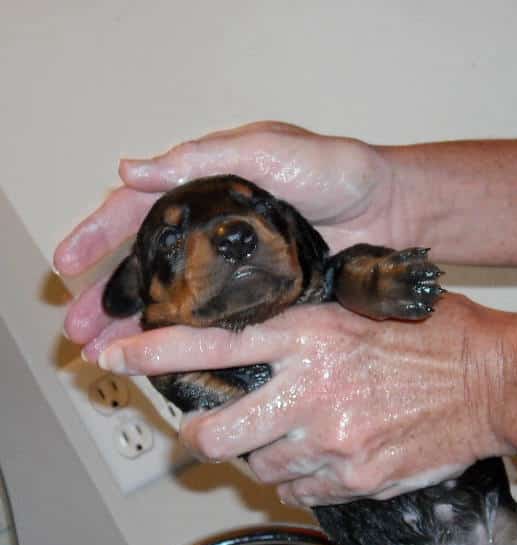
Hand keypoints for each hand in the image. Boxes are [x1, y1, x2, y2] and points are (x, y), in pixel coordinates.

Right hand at [54, 122, 408, 357]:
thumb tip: (131, 169)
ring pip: (177, 302)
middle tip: (78, 332)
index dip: (97, 235)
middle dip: (108, 298)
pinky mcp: (265, 301)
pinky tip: (168, 363)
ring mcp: (239, 272)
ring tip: (106, 357)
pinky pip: (220, 324)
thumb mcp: (269, 149)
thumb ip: (205, 157)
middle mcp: (216, 235)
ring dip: (140, 329)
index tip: (65, 263)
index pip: (138, 211)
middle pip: (149, 267)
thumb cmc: (337, 171)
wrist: (392, 210)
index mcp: (208, 191)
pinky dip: (191, 344)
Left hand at [95, 294, 512, 504]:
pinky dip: (298, 478)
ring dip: (261, 455)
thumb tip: (257, 344)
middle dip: (202, 433)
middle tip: (206, 428)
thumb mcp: (362, 309)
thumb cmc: (433, 338)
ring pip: (259, 467)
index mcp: (311, 336)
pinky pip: (300, 491)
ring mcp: (333, 442)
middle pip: (217, 431)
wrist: (491, 383)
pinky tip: (318, 457)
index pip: (214, 344)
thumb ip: (304, 328)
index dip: (155, 350)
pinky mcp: (355, 480)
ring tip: (285, 437)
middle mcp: (312, 391)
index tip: (116, 353)